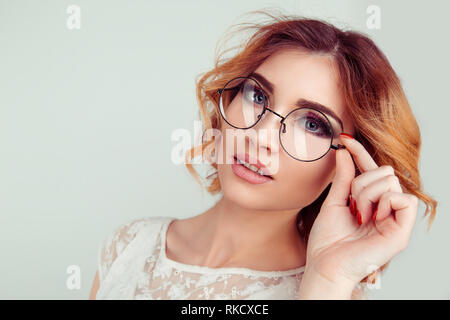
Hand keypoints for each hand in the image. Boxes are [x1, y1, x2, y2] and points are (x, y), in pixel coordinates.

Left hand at [299, 133, 418, 297]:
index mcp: (370, 201)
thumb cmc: (328, 240)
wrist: (326, 264)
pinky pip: (404, 199)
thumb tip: (344, 151)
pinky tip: (372, 219)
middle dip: (361, 183)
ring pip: (391, 181)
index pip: (371, 170)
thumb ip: (343, 178)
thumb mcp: (334, 202)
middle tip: (351, 205)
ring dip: (367, 195)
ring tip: (359, 216)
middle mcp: (385, 208)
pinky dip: (384, 203)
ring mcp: (395, 219)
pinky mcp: (402, 231)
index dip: (361, 152)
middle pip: (384, 171)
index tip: (345, 139)